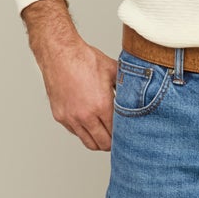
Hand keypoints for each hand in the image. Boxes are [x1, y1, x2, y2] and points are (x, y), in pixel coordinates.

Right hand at [23, 0, 116, 150]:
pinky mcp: (60, 116)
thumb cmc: (84, 60)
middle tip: (118, 138)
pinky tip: (90, 123)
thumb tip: (139, 93)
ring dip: (98, 141)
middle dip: (112, 143)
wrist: (59, 53)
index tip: (127, 134)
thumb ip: (126, 86)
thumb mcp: (113, 71)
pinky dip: (84, 132)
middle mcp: (85, 115)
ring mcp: (71, 118)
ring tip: (105, 134)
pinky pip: (76, 133)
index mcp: (101, 105)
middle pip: (103, 144)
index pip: (116, 133)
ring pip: (88, 143)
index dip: (123, 135)